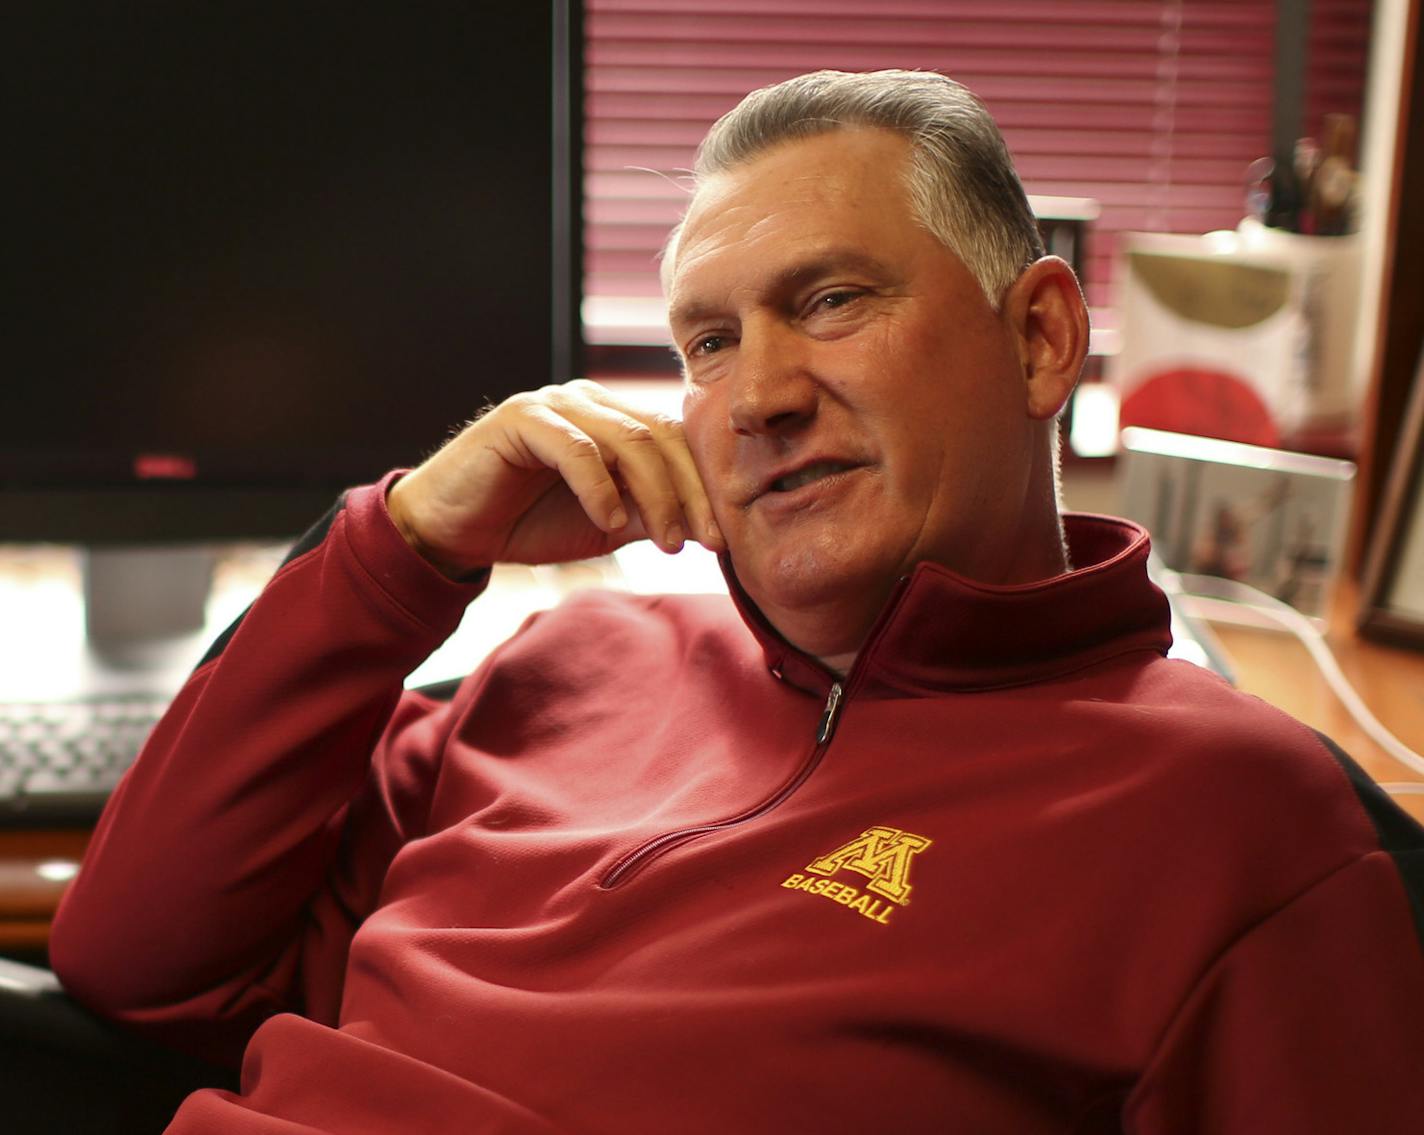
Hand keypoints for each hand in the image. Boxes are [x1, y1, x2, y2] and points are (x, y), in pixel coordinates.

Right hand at [387, 380, 724, 576]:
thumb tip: (709, 528)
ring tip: (666, 542)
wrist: (454, 531)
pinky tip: (611, 521)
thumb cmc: (530, 523)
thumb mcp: (606, 524)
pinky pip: (576, 448)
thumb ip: (651, 516)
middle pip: (661, 436)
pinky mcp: (521, 418)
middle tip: (706, 541)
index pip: (676, 442)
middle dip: (689, 493)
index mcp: (614, 419)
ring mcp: (555, 404)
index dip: (703, 488)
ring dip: (656, 494)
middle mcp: (589, 402)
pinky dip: (600, 487)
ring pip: (628, 440)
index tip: (721, 538)